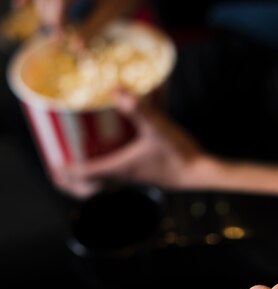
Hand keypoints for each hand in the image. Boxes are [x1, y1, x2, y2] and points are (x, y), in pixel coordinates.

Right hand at [16, 0, 136, 41]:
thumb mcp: (113, 10)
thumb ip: (94, 27)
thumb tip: (75, 48)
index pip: (61, 1)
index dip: (56, 20)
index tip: (59, 36)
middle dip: (47, 14)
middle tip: (56, 34)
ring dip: (40, 5)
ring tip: (50, 22)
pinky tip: (20, 6)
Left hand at [54, 91, 204, 197]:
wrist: (198, 172)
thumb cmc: (178, 153)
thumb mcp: (158, 127)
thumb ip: (137, 109)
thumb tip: (116, 89)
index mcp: (121, 167)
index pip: (88, 173)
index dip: (69, 170)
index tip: (55, 165)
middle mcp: (123, 175)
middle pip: (90, 186)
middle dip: (72, 182)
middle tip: (58, 172)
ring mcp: (132, 177)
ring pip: (102, 184)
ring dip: (86, 181)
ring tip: (75, 169)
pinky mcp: (141, 174)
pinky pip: (114, 178)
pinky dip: (103, 174)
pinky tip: (106, 159)